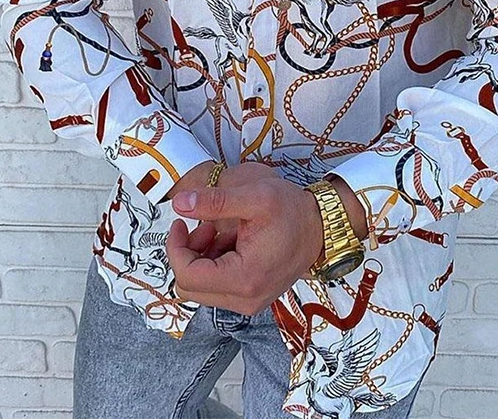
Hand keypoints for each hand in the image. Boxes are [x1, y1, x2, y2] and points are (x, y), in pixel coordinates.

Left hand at [166, 177, 324, 313]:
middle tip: (204, 226)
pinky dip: (215, 264)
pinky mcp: (252, 297)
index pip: (187, 276)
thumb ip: (214, 201)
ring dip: (202, 258)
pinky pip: (217, 288)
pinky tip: (231, 242)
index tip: (180, 223)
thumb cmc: (292, 211)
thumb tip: (179, 203)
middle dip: (188, 253)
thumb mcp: (255, 196)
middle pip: (190, 286)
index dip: (175, 248)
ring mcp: (249, 302)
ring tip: (221, 232)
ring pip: (201, 288)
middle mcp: (245, 300)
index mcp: (244, 278)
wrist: (322, 228)